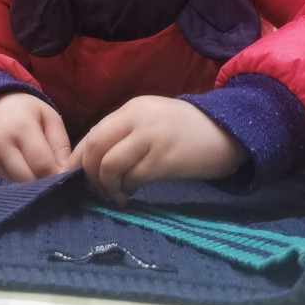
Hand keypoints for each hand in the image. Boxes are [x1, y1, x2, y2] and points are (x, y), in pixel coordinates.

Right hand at [0, 93, 70, 181]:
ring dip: (32, 188)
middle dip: (45, 185)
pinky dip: (19, 186)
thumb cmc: (27, 112)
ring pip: (16, 186)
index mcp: (22, 128)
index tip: (67, 177)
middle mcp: (2, 144)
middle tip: (56, 181)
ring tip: (41, 178)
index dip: (57, 175)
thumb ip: (61, 144)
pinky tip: (26, 176)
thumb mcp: (50, 118)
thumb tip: (66, 172)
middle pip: (28, 179)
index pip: (42, 164)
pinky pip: (6, 185)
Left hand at [67, 96, 247, 205]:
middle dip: (88, 174)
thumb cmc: (189, 131)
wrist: (230, 133)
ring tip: (115, 195)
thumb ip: (125, 134)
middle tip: (96, 190)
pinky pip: (132, 177)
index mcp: (131, 109)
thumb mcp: (153, 121)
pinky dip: (125, 189)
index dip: (78, 158)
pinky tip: (130, 195)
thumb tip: (94, 160)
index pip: (93, 133)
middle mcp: (137, 119)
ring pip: (109, 165)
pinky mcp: (165, 160)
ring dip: (106, 186)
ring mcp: (151, 138)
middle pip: (95, 148)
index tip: (74, 176)